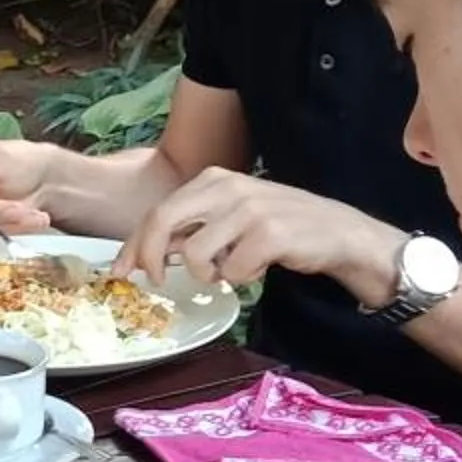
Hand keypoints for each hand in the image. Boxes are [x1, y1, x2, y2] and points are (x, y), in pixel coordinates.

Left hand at [127, 168, 400, 304]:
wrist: (339, 233)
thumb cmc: (280, 228)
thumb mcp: (231, 218)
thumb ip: (193, 229)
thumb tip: (151, 252)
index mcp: (213, 179)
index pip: (158, 211)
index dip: (135, 244)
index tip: (122, 270)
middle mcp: (227, 186)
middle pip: (163, 222)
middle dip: (151, 257)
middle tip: (158, 281)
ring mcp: (249, 209)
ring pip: (197, 255)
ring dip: (211, 274)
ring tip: (235, 267)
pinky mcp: (270, 234)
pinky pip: (233, 271)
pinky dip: (243, 278)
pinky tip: (261, 266)